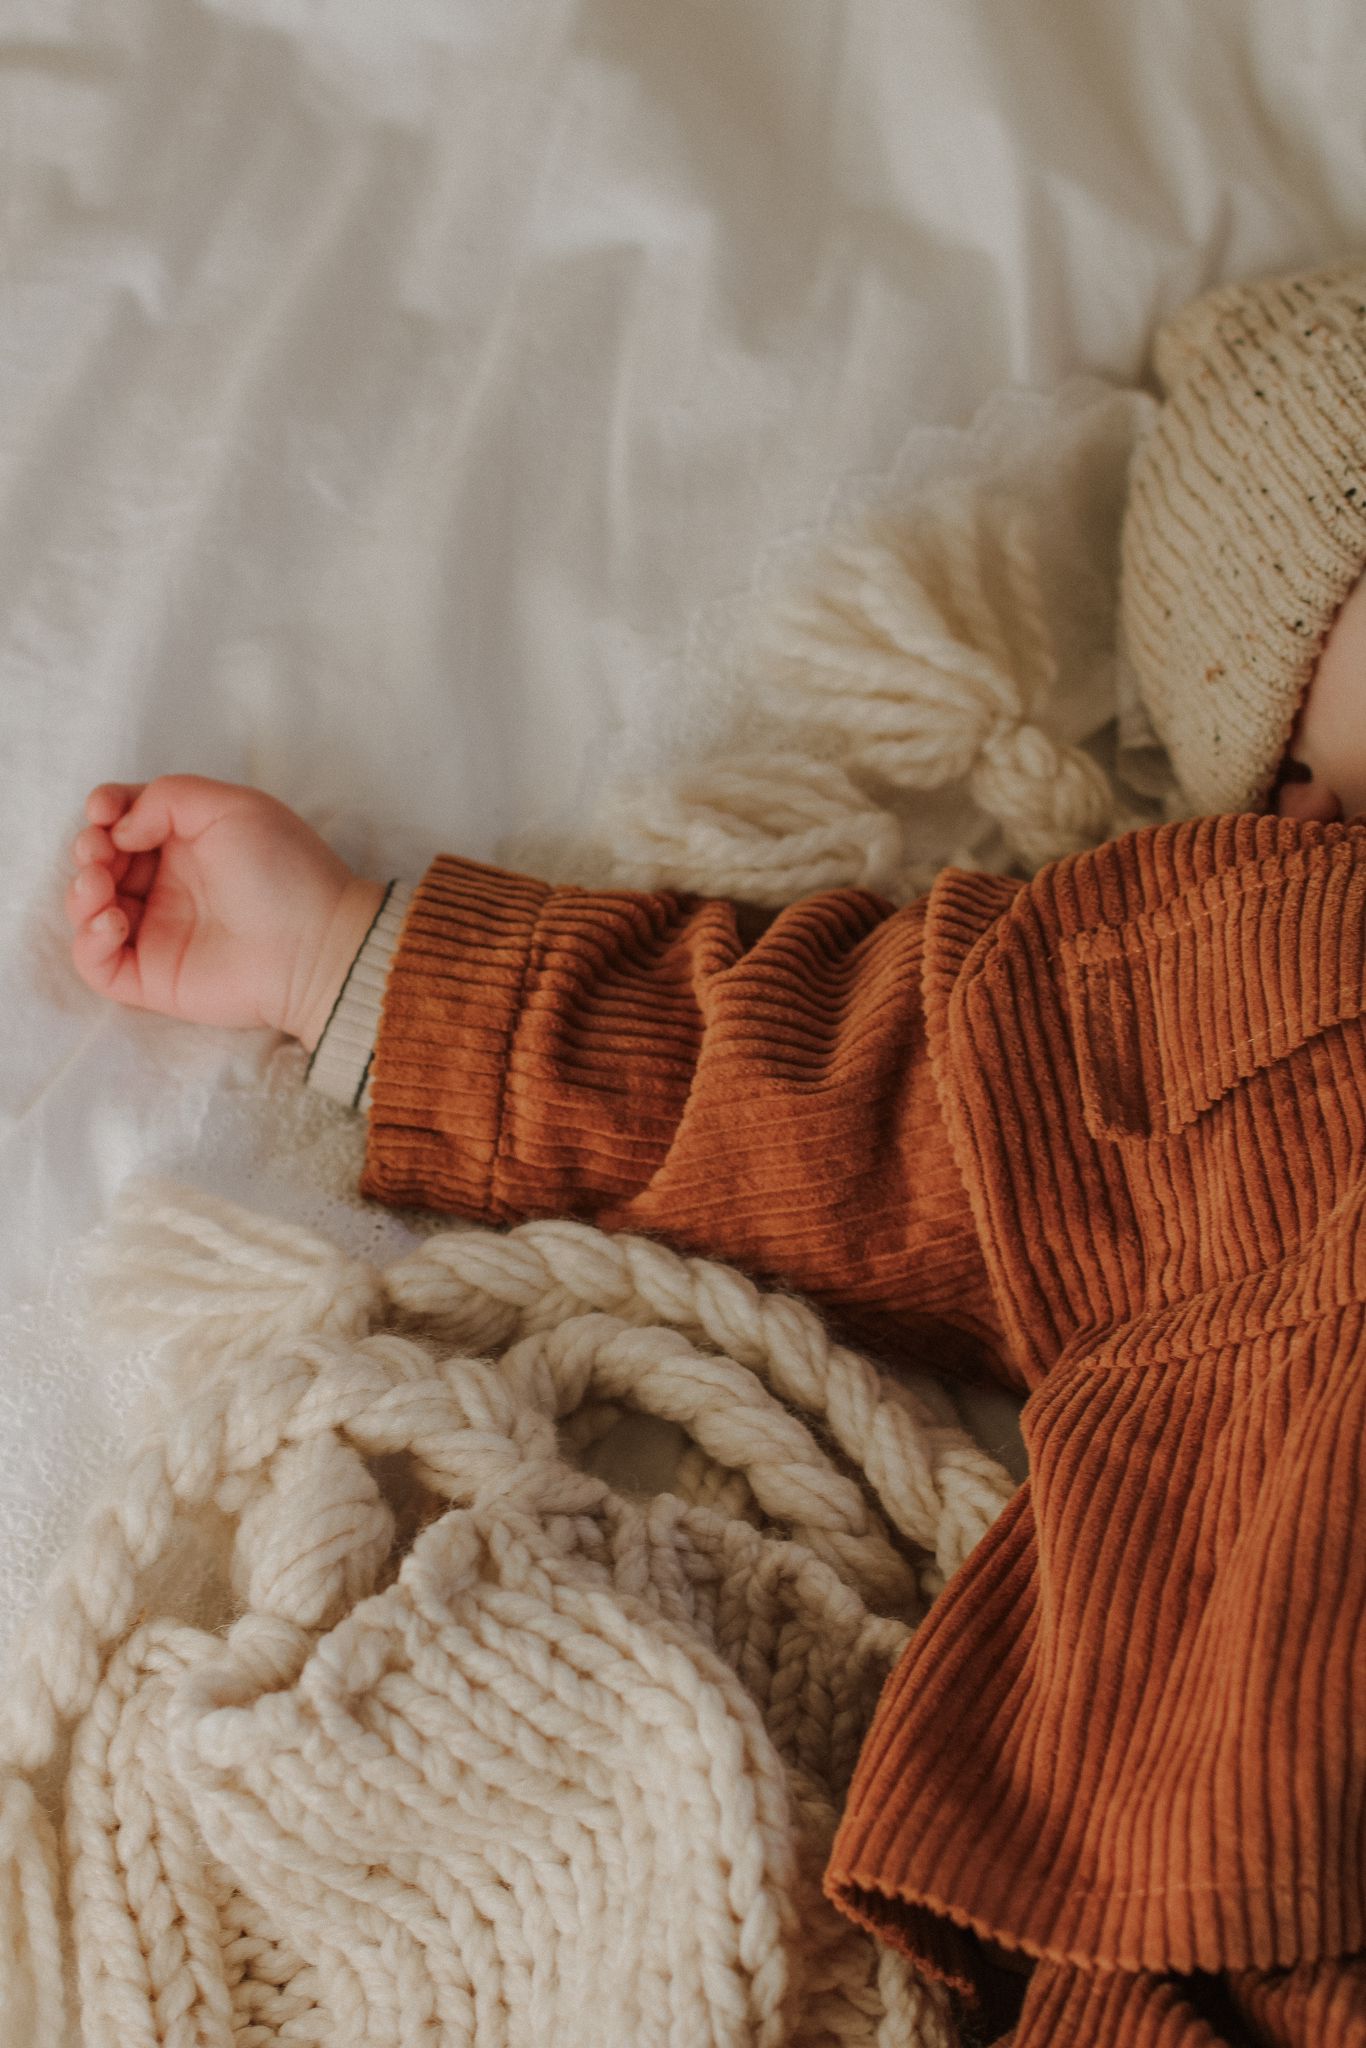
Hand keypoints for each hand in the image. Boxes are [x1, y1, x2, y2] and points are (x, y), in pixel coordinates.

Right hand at [65, 775, 385, 1048]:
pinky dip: (88, 940)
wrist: (316, 945)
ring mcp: (158, 931)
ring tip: (100, 886)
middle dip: (87, 850)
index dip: (104, 811)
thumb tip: (121, 828)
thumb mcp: (232, 805)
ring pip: (89, 910)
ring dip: (79, 892)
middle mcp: (168, 884)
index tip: (105, 811)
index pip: (124, 820)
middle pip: (99, 862)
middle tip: (99, 851)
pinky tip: (114, 922)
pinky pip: (96, 963)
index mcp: (186, 841)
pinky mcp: (152, 976)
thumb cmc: (284, 869)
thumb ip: (167, 796)